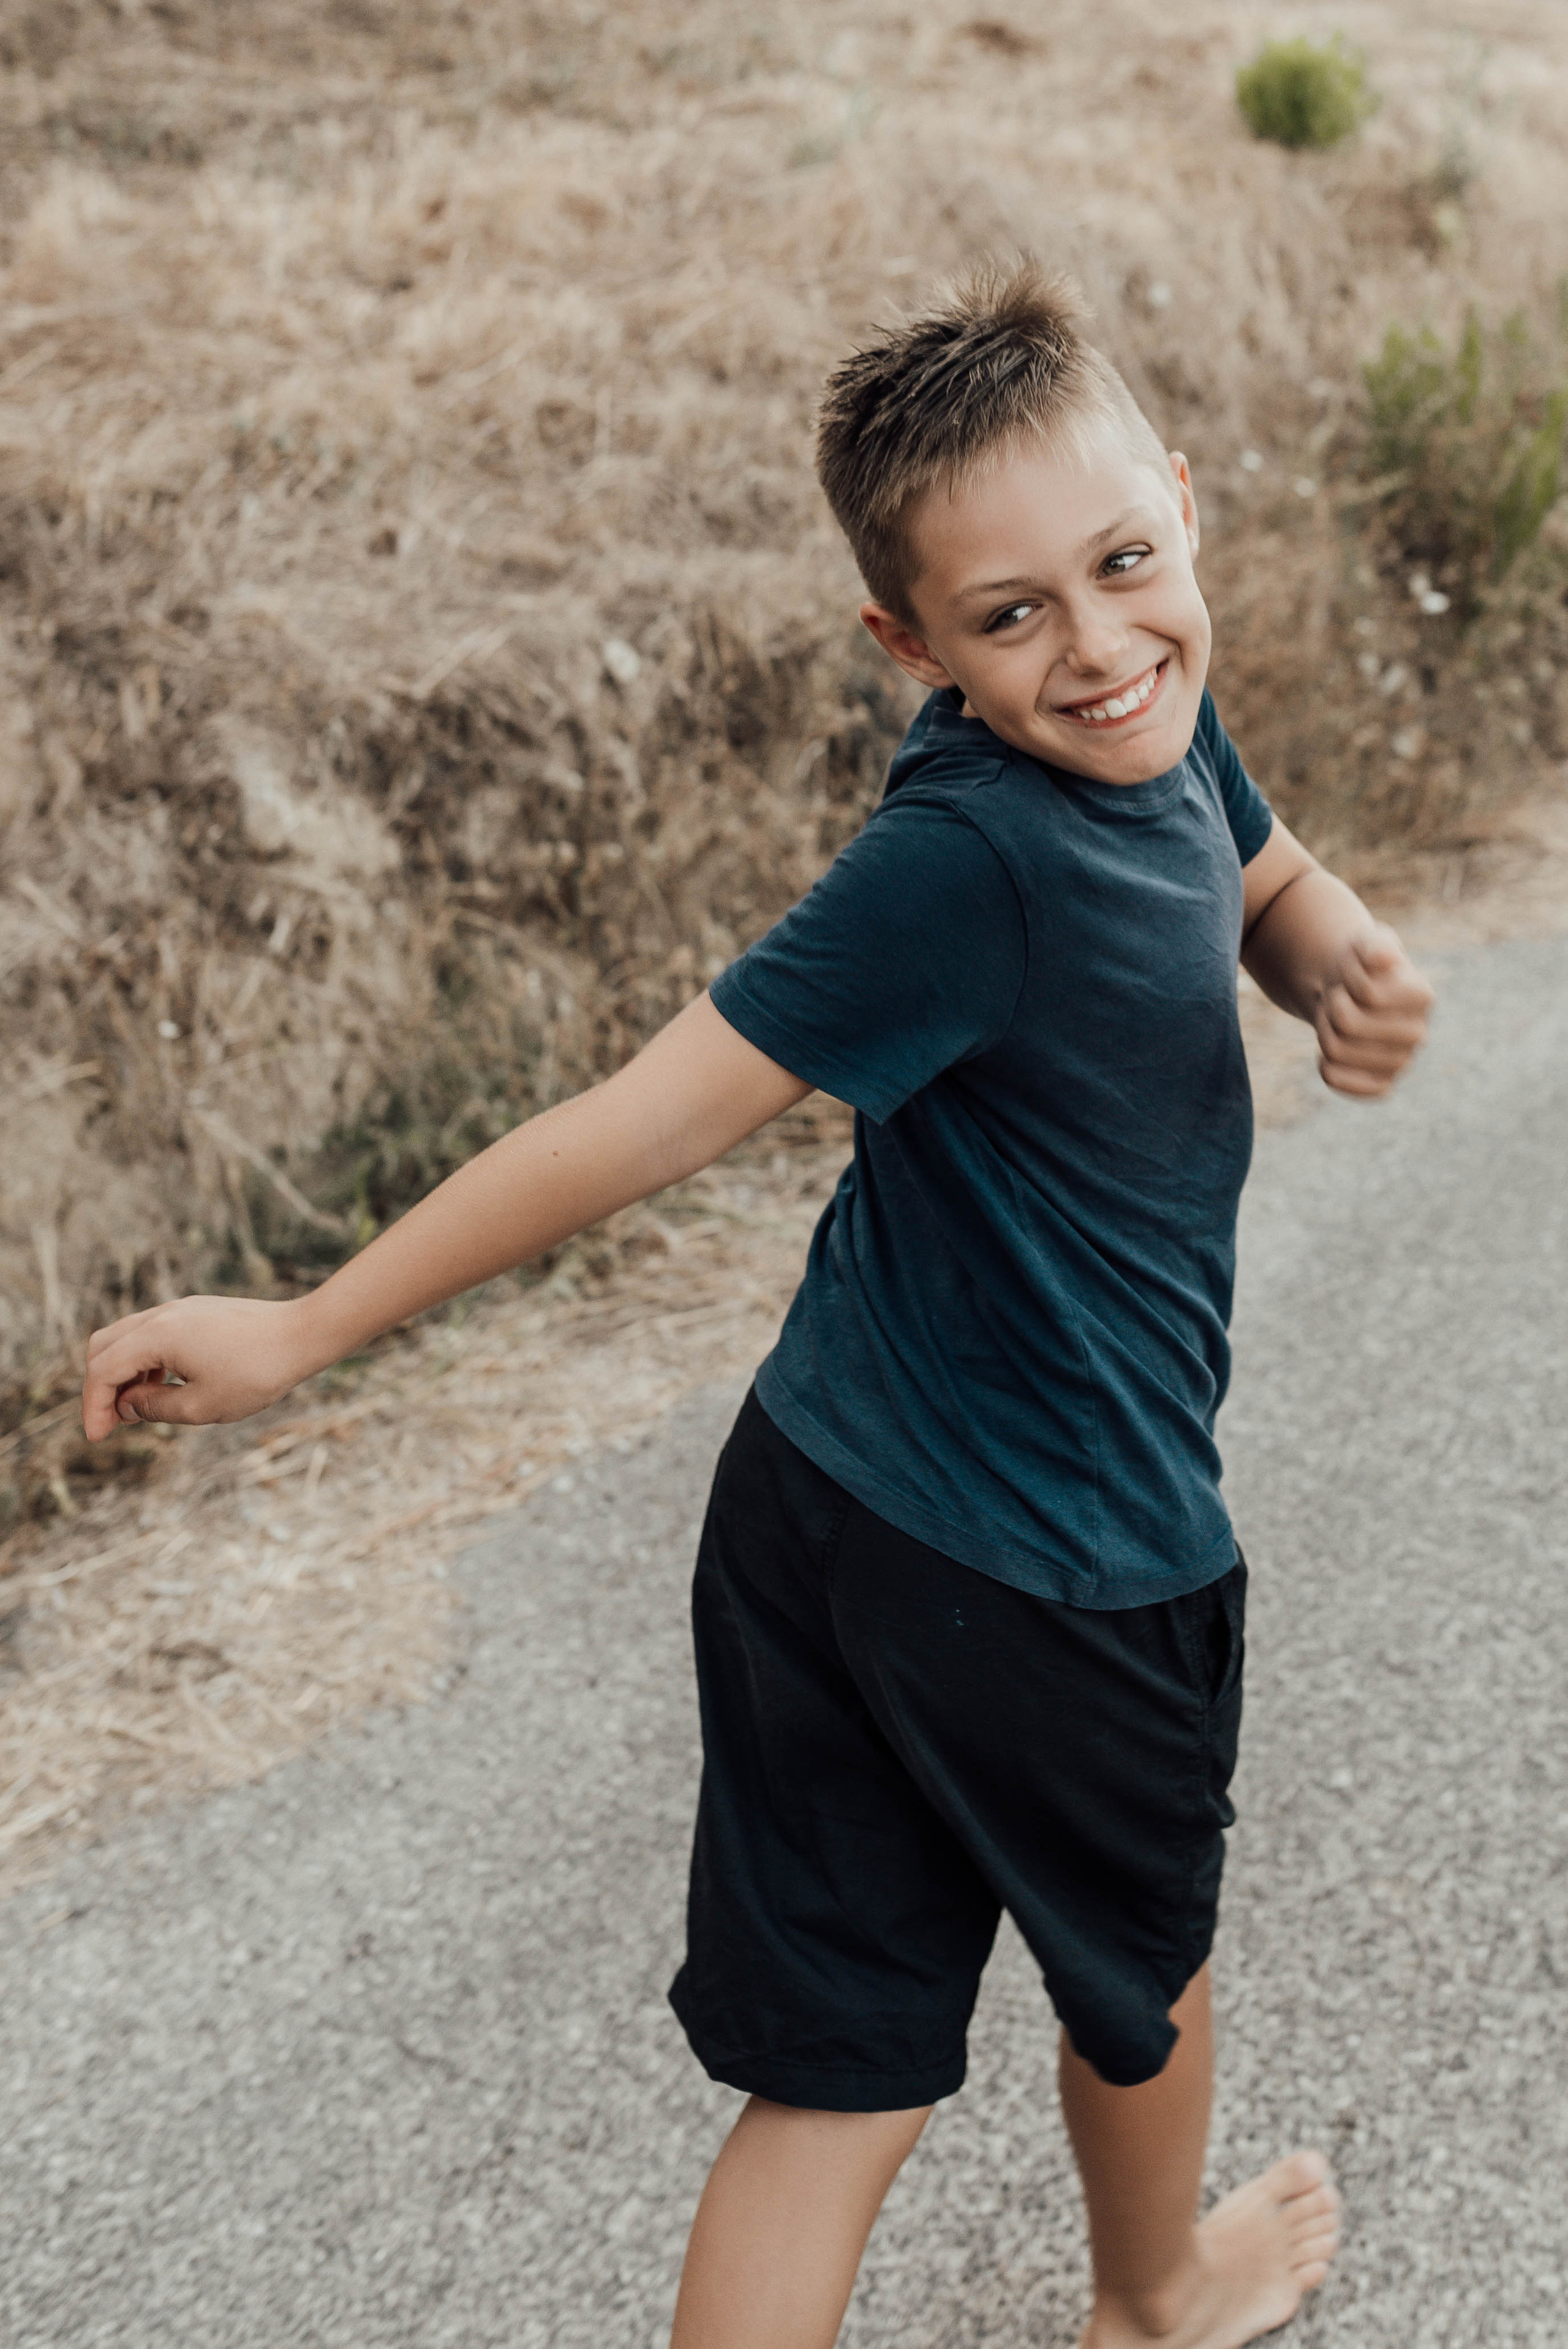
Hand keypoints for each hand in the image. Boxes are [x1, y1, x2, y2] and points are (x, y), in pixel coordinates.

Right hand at [81, 1296, 317, 1440]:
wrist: (303, 1335)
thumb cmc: (258, 1373)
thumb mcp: (202, 1406)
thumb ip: (156, 1407)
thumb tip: (127, 1405)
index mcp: (158, 1335)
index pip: (104, 1370)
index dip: (94, 1406)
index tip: (99, 1438)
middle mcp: (163, 1315)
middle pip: (104, 1346)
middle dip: (100, 1386)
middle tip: (111, 1423)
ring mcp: (180, 1310)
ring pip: (127, 1338)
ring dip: (122, 1372)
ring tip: (137, 1409)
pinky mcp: (196, 1312)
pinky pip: (152, 1333)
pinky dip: (144, 1360)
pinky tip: (161, 1386)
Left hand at [1314, 925, 1433, 1098]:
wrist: (1351, 996)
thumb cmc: (1360, 967)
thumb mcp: (1366, 943)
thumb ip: (1375, 945)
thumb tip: (1383, 958)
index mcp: (1422, 997)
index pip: (1366, 993)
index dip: (1346, 980)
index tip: (1351, 977)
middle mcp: (1418, 1034)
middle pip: (1347, 1024)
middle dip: (1331, 1006)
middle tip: (1338, 1000)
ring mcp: (1402, 1062)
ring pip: (1335, 1051)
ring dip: (1324, 1031)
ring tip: (1336, 1022)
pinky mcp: (1382, 1085)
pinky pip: (1339, 1081)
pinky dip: (1325, 1065)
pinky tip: (1333, 1053)